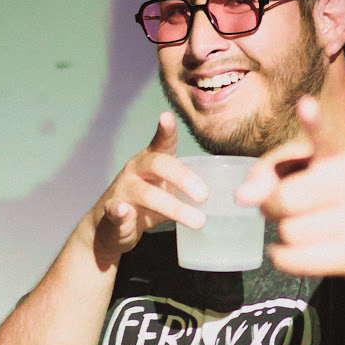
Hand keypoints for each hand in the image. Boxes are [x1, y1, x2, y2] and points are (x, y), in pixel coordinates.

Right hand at [86, 112, 207, 265]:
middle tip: (203, 195)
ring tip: (197, 221)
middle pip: (158, 165)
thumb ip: (190, 185)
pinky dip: (119, 211)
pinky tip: (124, 212)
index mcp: (153, 161)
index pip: (161, 142)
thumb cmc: (148, 203)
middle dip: (183, 178)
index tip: (167, 117)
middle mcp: (136, 170)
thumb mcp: (168, 188)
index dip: (165, 130)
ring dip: (173, 207)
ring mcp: (123, 190)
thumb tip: (234, 189)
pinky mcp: (111, 212)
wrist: (110, 228)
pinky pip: (115, 210)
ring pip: (145, 193)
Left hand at [235, 97, 344, 277]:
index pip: (326, 135)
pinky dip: (283, 255)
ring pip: (288, 232)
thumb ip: (266, 170)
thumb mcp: (303, 164)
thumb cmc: (332, 184)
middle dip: (274, 203)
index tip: (306, 106)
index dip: (314, 121)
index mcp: (343, 152)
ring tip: (304, 221)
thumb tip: (242, 197)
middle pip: (284, 200)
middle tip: (286, 202)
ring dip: (284, 230)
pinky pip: (295, 261)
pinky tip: (295, 245)